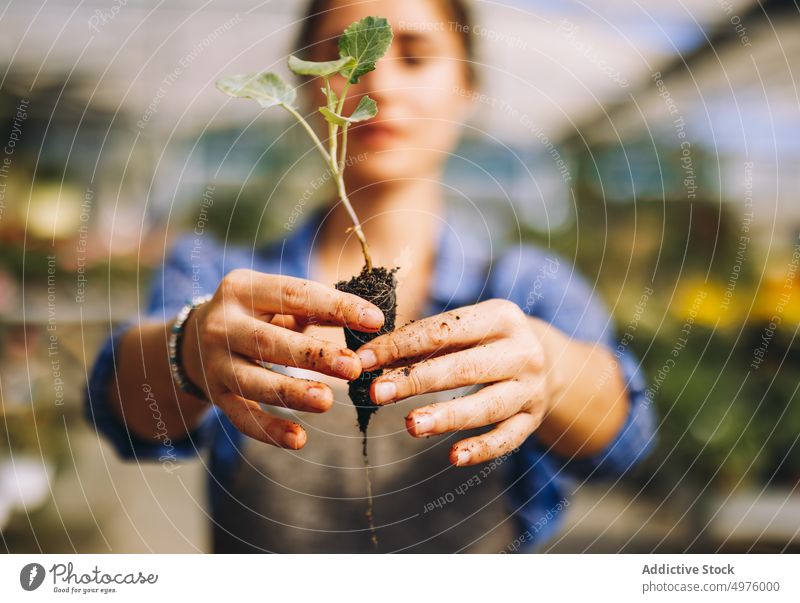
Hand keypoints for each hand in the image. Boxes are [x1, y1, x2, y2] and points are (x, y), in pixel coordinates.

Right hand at [182, 269, 384, 448]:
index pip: (293, 294)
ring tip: (327, 401)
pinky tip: (299, 440)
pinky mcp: (216, 395)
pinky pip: (242, 417)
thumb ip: (317, 307)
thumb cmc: (256, 314)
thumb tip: (371, 319)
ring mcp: (215, 362)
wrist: (195, 338)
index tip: (375, 320)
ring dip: (292, 393)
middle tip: (353, 368)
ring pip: (253, 382)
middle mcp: (221, 325)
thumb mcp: (278, 300)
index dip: (336, 306)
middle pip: (269, 341)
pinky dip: (269, 430)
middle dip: (314, 355)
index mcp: (242, 288)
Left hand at [354, 299, 561, 465]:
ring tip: (411, 426)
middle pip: (464, 367)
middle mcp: (522, 351)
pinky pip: (508, 438)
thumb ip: (425, 342)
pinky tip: (453, 458)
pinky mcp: (534, 418)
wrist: (548, 359)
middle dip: (416, 380)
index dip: (401, 345)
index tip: (365, 360)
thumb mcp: (466, 328)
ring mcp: (531, 387)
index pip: (444, 330)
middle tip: (378, 392)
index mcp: (501, 317)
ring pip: (487, 405)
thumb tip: (370, 359)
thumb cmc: (487, 341)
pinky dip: (482, 449)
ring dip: (447, 417)